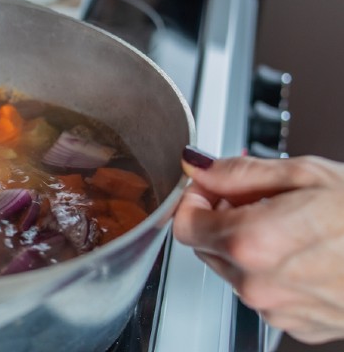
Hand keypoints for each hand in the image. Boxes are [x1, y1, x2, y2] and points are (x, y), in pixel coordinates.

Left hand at [173, 149, 343, 344]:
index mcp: (252, 241)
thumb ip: (238, 172)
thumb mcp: (306, 175)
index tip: (208, 186)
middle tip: (255, 197)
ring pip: (233, 270)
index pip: (184, 224)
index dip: (193, 199)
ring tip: (290, 223)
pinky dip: (271, 270)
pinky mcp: (296, 324)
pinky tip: (305, 251)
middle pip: (205, 246)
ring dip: (246, 244)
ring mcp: (277, 308)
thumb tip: (197, 164)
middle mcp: (257, 282)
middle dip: (220, 218)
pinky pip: (263, 292)